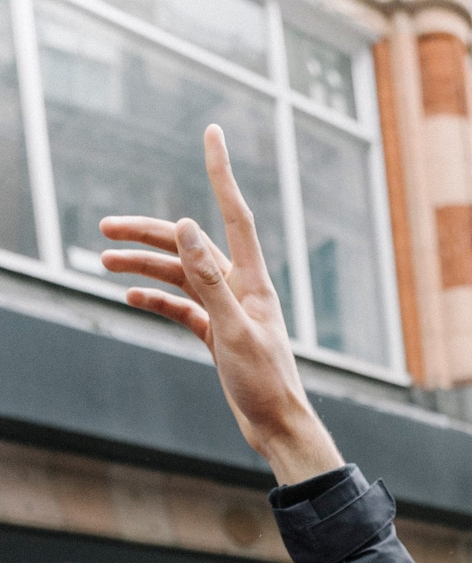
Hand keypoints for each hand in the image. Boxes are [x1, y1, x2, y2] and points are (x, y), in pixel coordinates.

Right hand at [99, 125, 342, 484]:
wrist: (278, 429)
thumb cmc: (266, 384)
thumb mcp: (234, 330)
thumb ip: (208, 280)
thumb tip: (187, 226)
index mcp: (252, 283)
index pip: (234, 215)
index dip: (220, 173)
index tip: (212, 133)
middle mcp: (241, 290)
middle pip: (190, 247)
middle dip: (149, 234)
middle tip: (105, 228)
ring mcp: (228, 312)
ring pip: (181, 277)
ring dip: (145, 268)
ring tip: (103, 262)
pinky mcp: (219, 336)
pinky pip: (183, 309)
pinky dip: (158, 300)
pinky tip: (131, 297)